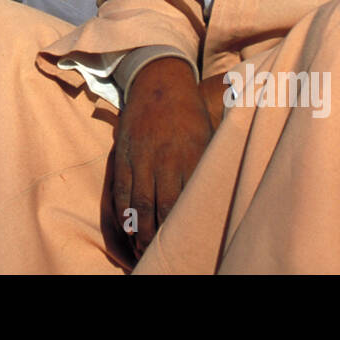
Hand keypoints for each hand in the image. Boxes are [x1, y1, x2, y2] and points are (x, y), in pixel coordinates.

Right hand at [112, 57, 214, 260]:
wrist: (160, 82)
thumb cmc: (192, 114)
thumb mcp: (208, 137)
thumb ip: (208, 167)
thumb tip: (220, 201)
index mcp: (190, 155)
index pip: (185, 201)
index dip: (181, 229)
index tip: (185, 246)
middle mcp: (164, 158)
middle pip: (159, 208)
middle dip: (157, 237)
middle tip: (159, 257)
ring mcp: (140, 155)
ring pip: (137, 203)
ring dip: (138, 231)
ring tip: (141, 251)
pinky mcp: (122, 153)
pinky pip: (120, 189)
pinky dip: (122, 212)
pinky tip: (127, 228)